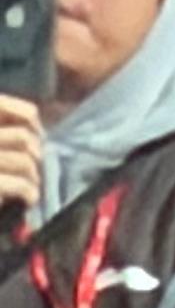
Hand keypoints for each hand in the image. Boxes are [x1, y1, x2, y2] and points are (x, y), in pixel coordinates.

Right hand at [0, 97, 41, 222]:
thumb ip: (4, 130)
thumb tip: (35, 128)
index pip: (6, 106)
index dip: (28, 117)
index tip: (36, 132)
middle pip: (23, 137)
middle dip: (35, 155)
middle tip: (31, 169)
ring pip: (26, 160)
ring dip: (33, 176)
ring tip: (28, 186)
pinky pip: (23, 185)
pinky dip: (31, 194)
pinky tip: (27, 200)